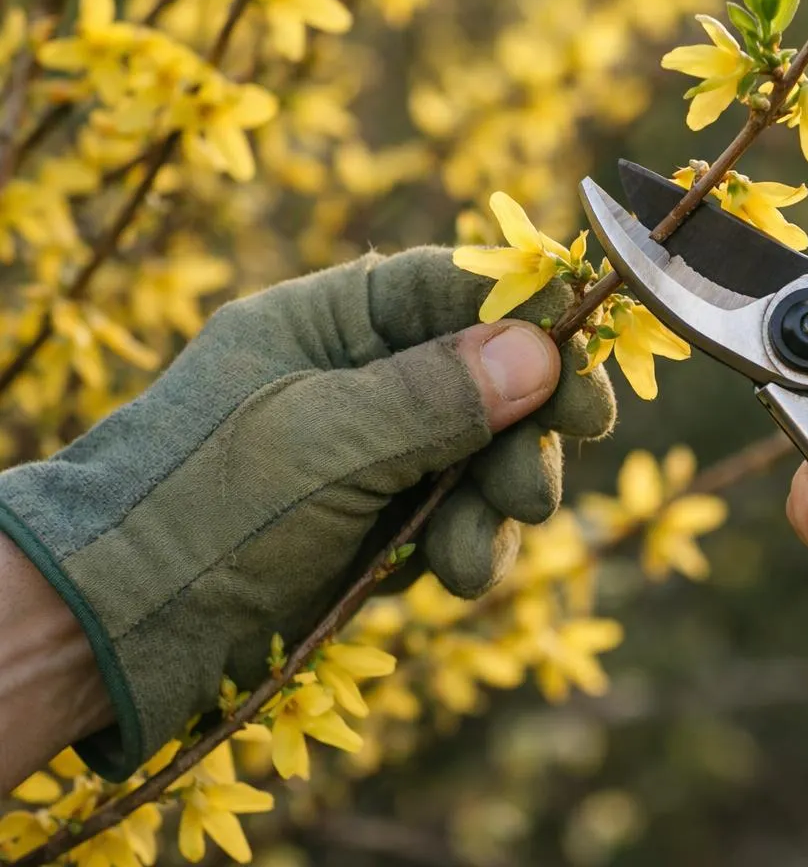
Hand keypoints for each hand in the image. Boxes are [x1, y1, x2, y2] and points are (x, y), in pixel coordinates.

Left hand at [0, 247, 613, 780]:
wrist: (108, 629)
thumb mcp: (323, 440)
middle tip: (554, 463)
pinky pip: (455, 518)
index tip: (587, 360)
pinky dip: (468, 544)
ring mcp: (367, 455)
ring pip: (483, 454)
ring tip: (489, 538)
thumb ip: (438, 395)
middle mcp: (356, 379)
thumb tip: (544, 350)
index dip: (531, 319)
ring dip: (503, 495)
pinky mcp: (372, 525)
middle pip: (488, 377)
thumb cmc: (196, 508)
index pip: (455, 292)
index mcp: (327, 321)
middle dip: (529, 424)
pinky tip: (455, 573)